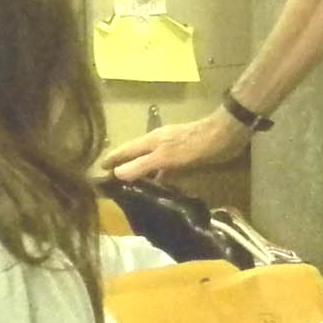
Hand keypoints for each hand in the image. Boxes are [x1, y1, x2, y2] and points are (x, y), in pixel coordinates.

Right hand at [98, 107, 248, 182]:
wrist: (224, 135)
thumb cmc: (193, 145)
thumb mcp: (165, 157)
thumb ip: (141, 165)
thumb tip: (117, 173)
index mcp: (150, 141)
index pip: (125, 150)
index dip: (112, 159)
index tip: (98, 169)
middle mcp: (157, 143)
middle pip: (135, 155)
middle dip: (123, 166)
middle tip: (111, 182)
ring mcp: (171, 150)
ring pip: (150, 162)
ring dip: (140, 172)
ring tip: (130, 188)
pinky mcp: (185, 157)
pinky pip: (164, 168)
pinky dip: (157, 176)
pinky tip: (158, 188)